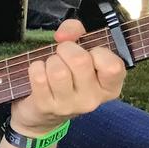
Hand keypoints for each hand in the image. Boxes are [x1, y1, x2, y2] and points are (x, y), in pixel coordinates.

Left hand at [10, 19, 125, 136]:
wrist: (42, 114)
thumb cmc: (66, 77)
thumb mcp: (79, 53)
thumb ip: (76, 33)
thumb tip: (64, 34)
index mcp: (110, 87)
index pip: (113, 66)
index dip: (98, 51)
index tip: (89, 52)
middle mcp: (93, 99)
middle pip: (80, 60)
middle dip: (66, 49)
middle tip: (62, 54)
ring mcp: (69, 105)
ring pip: (58, 69)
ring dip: (50, 60)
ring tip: (51, 66)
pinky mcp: (46, 106)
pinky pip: (39, 76)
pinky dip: (35, 68)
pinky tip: (39, 73)